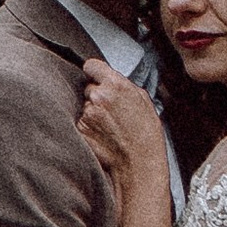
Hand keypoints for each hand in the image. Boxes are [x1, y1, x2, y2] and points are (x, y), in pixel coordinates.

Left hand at [77, 58, 167, 190]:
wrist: (139, 161)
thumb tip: (111, 80)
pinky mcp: (81, 128)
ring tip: (110, 125)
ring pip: (84, 105)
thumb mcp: (143, 99)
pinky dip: (89, 126)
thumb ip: (124, 85)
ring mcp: (87, 113)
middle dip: (97, 95)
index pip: (91, 65)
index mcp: (116, 84)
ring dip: (93, 112)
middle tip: (111, 110)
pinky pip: (81, 121)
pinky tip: (103, 134)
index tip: (96, 77)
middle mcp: (98, 96)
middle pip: (88, 87)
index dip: (95, 72)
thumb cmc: (145, 133)